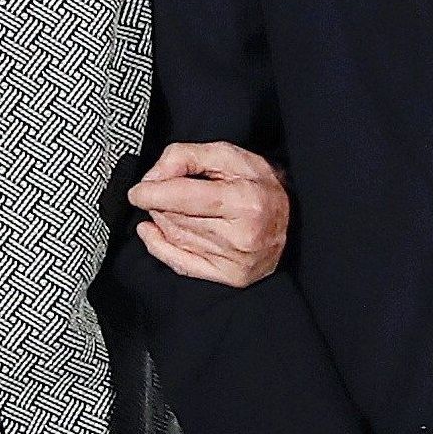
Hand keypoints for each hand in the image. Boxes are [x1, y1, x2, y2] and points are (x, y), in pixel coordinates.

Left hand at [129, 141, 289, 287]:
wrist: (296, 220)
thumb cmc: (260, 184)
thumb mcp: (228, 155)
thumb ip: (185, 157)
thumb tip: (151, 179)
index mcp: (244, 201)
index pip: (185, 197)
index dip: (153, 192)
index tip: (136, 191)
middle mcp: (241, 235)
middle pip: (177, 218)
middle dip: (159, 203)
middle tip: (159, 192)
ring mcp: (235, 261)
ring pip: (176, 238)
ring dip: (161, 220)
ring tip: (165, 207)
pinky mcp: (230, 277)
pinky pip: (181, 263)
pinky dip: (159, 247)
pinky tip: (150, 232)